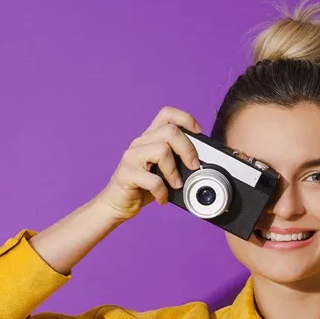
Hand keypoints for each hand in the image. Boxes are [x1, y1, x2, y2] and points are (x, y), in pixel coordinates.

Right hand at [92, 106, 204, 222]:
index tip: (199, 134)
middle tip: (193, 167)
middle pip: (170, 131)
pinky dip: (162, 192)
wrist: (117, 204)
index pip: (167, 114)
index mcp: (150, 138)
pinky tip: (163, 198)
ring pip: (162, 150)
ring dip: (174, 171)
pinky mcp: (126, 174)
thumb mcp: (164, 171)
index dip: (186, 119)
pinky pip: (152, 179)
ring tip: (176, 186)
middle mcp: (140, 143)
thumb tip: (201, 165)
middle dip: (188, 150)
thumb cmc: (143, 188)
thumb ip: (178, 163)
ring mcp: (131, 157)